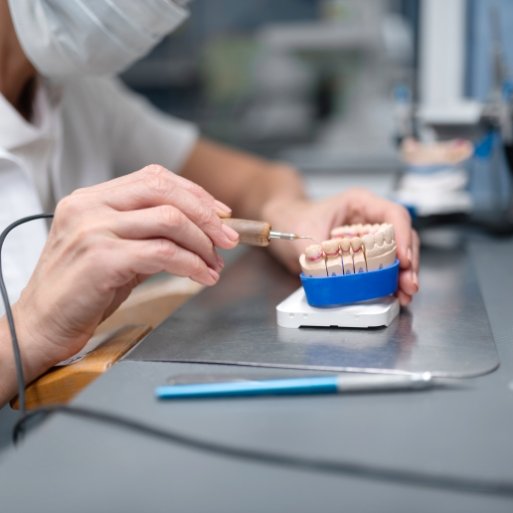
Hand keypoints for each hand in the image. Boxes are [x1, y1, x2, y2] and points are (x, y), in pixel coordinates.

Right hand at [12, 165, 239, 377]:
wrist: (40, 326)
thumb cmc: (79, 291)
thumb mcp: (113, 251)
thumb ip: (147, 234)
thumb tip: (198, 231)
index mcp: (91, 198)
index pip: (153, 178)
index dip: (194, 193)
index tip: (219, 213)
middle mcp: (89, 206)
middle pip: (165, 191)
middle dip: (206, 214)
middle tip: (228, 238)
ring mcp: (93, 230)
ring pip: (169, 220)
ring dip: (202, 243)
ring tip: (215, 264)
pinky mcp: (100, 259)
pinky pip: (162, 253)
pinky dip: (191, 264)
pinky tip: (201, 276)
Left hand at [262, 188, 418, 305]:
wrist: (281, 228)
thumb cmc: (292, 219)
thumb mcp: (301, 234)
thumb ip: (314, 253)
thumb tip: (326, 274)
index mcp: (359, 204)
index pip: (392, 214)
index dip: (402, 236)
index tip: (403, 259)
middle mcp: (368, 220)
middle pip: (401, 237)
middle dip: (409, 262)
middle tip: (409, 283)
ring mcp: (368, 238)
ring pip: (397, 254)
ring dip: (403, 275)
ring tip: (405, 294)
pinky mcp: (363, 256)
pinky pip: (382, 267)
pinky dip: (390, 281)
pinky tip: (394, 294)